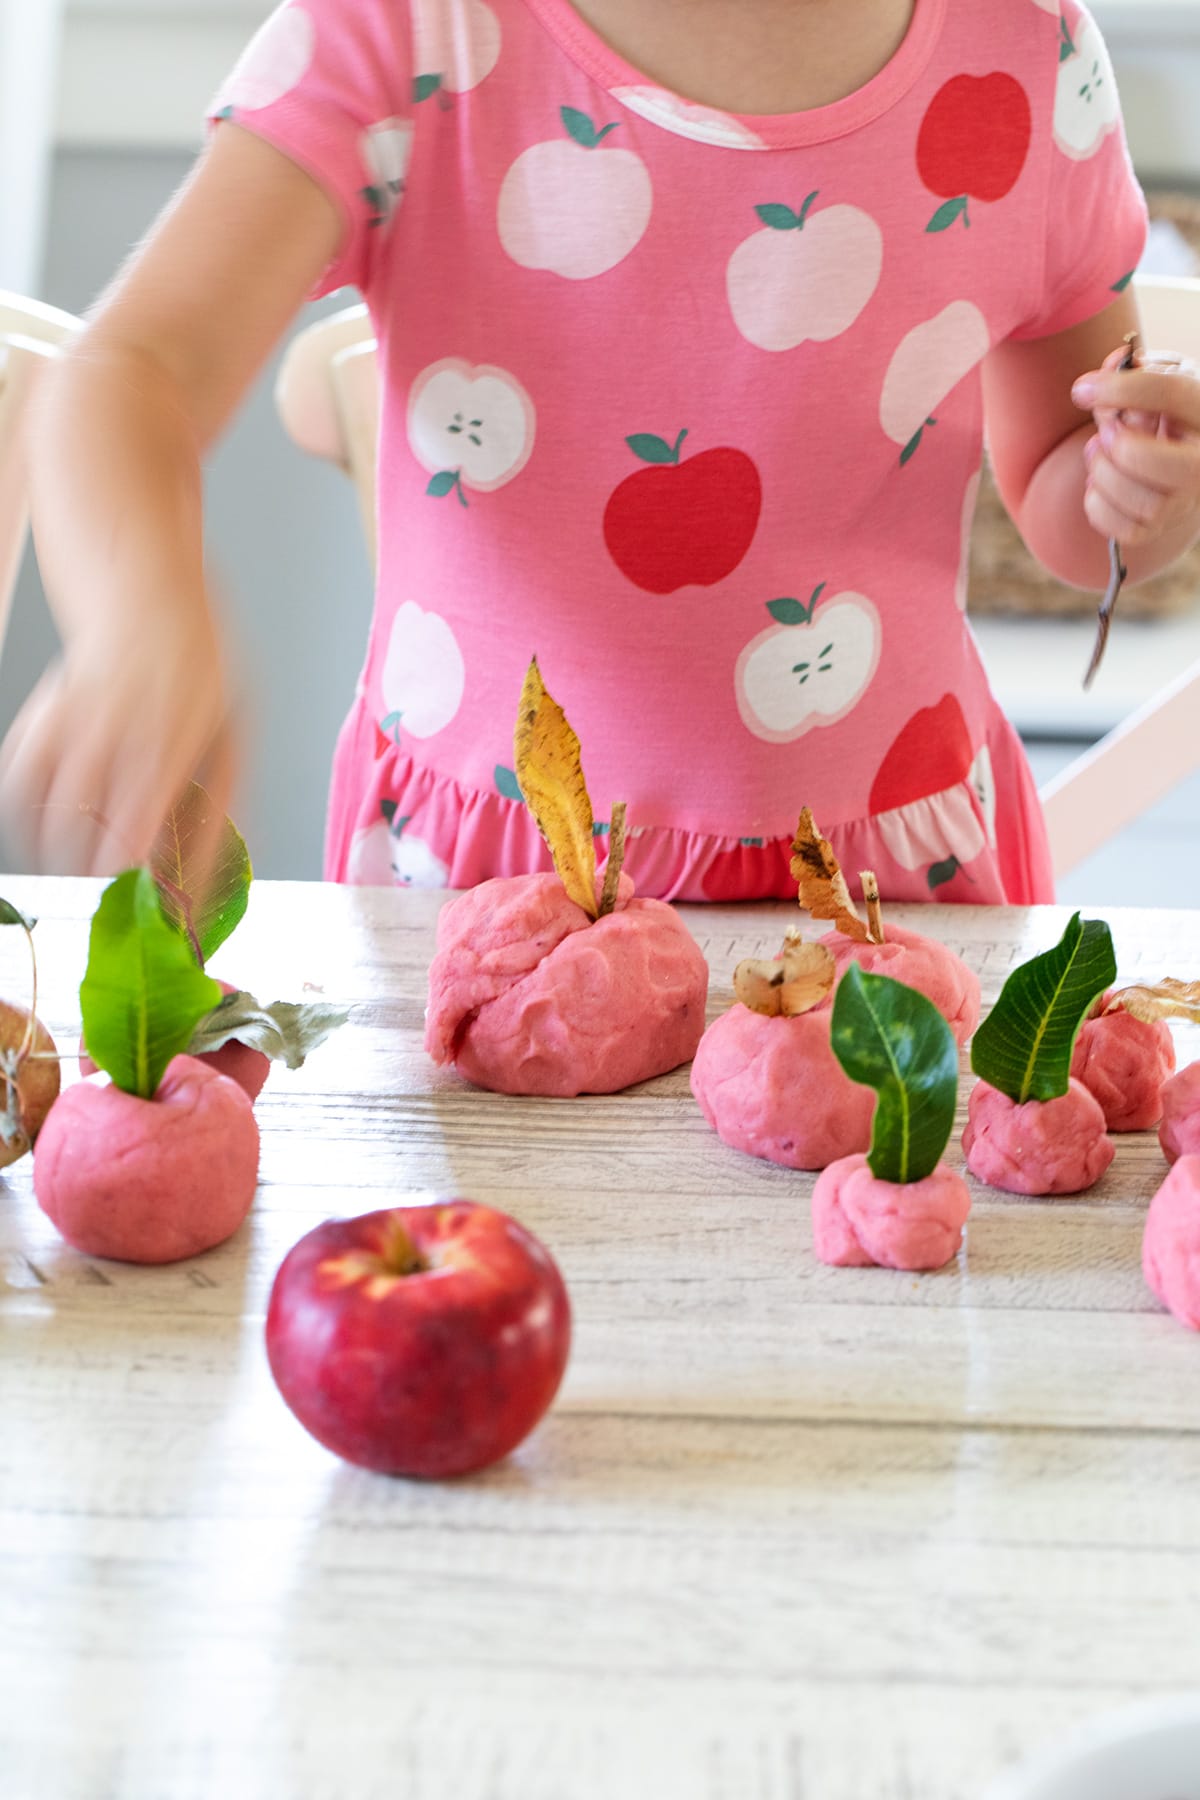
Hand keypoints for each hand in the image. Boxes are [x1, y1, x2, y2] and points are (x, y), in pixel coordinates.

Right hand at [0, 613, 237, 875]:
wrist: (145, 597)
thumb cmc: (199, 667)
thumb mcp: (234, 728)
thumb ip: (226, 795)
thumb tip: (234, 858)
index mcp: (170, 730)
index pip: (141, 809)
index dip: (131, 857)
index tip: (136, 889)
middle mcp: (114, 725)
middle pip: (89, 817)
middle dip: (96, 867)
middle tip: (113, 891)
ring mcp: (72, 720)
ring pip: (47, 808)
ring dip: (59, 852)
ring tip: (81, 870)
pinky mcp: (42, 715)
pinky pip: (18, 779)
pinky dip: (26, 815)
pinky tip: (46, 831)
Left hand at [1072, 347, 1199, 545]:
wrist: (1172, 453)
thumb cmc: (1160, 412)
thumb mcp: (1152, 383)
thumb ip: (1130, 374)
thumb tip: (1111, 367)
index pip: (1172, 395)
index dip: (1123, 389)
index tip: (1083, 389)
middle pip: (1176, 468)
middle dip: (1125, 449)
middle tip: (1104, 434)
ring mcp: (1184, 500)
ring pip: (1148, 503)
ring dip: (1106, 476)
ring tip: (1096, 454)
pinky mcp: (1159, 526)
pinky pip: (1128, 531)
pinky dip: (1099, 506)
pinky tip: (1098, 484)